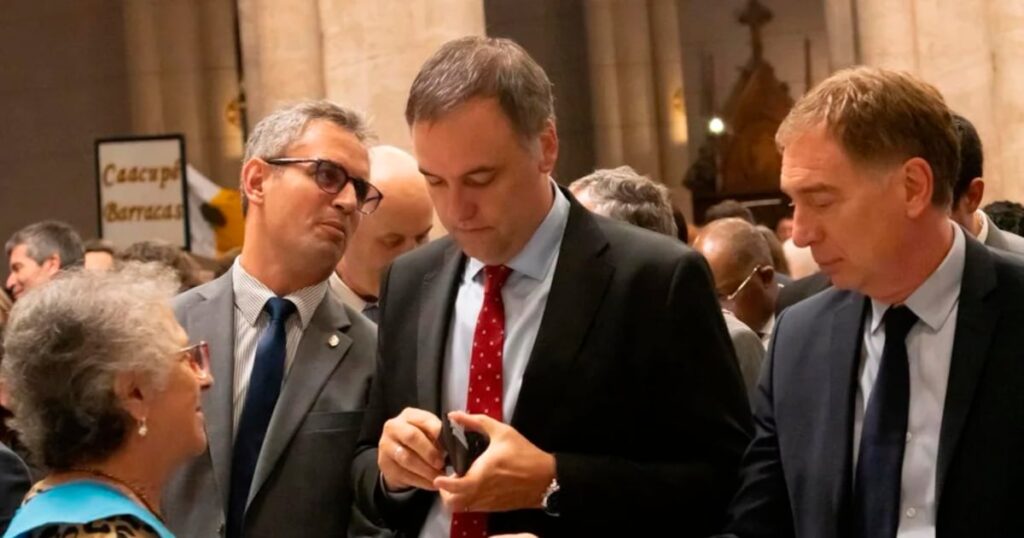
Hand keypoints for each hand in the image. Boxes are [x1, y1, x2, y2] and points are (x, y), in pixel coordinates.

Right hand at [378, 407, 444, 490]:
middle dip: (429, 452)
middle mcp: (394, 427)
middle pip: (412, 437)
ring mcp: (386, 445)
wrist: (396, 456)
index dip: (438, 432)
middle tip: (442, 463)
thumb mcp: (427, 432)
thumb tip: (454, 442)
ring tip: (439, 477)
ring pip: (407, 458)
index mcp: (409, 415)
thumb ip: (438, 434)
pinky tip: (432, 484)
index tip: (450, 445)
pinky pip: (404, 474)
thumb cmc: (419, 440)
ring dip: (426, 470)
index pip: (424, 420)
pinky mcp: (384, 464)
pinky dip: (421, 481)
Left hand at [434, 411, 555, 512]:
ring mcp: (488, 502)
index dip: (443, 484)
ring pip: (461, 508)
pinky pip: (473, 508)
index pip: (456, 487)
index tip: (438, 477)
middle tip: (448, 478)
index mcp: (483, 473)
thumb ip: (476, 422)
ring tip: (459, 482)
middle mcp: (482, 491)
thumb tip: (454, 415)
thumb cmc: (524, 454)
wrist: (546, 478)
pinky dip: (467, 500)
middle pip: (453, 503)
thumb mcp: (503, 432)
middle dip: (445, 493)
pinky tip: (473, 486)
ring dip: (455, 497)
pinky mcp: (494, 508)